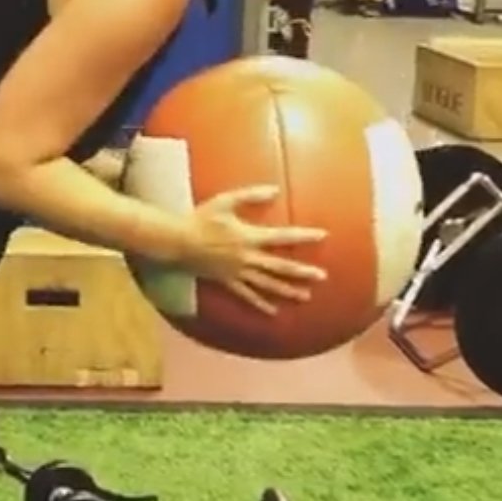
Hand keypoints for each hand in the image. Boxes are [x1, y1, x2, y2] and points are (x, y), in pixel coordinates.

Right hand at [180, 186, 327, 314]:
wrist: (178, 241)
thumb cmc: (200, 218)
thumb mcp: (225, 200)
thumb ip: (251, 194)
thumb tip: (275, 189)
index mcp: (249, 237)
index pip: (283, 236)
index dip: (303, 236)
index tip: (323, 235)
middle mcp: (247, 257)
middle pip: (280, 266)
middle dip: (302, 272)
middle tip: (322, 276)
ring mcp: (237, 272)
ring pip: (267, 284)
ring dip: (287, 290)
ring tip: (306, 296)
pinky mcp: (227, 282)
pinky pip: (247, 296)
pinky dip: (261, 304)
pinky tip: (273, 311)